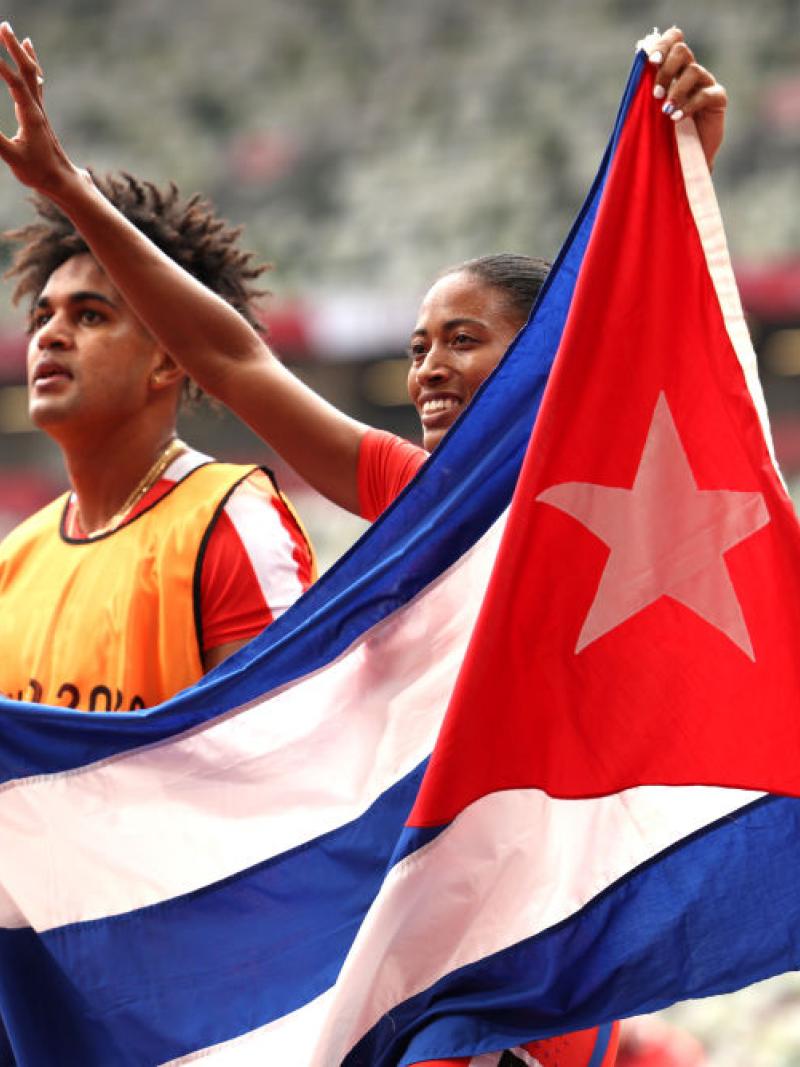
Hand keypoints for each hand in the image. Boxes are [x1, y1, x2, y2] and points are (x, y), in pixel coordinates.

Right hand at [0, 22, 83, 198]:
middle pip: (27, 71)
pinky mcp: (40, 114)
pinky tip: (31, 57)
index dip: (1, 66)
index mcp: (31, 116)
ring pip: (34, 74)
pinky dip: (32, 66)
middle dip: (14, 48)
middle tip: (2, 26)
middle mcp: (37, 108)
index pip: (15, 83)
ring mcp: (39, 109)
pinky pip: (37, 83)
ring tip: (15, 34)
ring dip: (23, 53)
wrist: (61, 181)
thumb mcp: (12, 157)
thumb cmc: (38, 172)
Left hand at [648, 27, 726, 170]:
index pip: (673, 42)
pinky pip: (705, 93)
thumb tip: (635, 73)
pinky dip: (688, 105)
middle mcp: (690, 73)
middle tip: (655, 94)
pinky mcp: (717, 98)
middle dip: (666, 69)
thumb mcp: (650, 114)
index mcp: (674, 70)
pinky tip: (676, 118)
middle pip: (681, 51)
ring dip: (676, 90)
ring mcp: (706, 84)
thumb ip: (645, 94)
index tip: (650, 61)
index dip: (662, 44)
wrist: (685, 161)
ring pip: (693, 70)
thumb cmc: (664, 137)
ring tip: (665, 111)